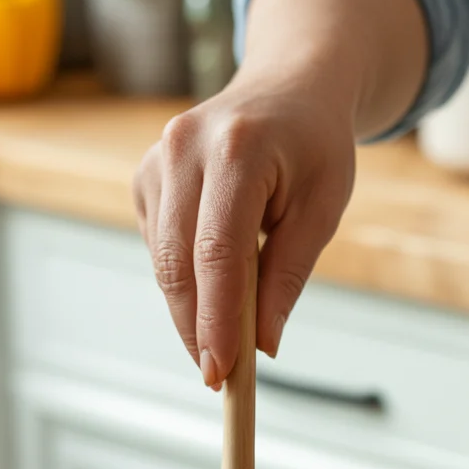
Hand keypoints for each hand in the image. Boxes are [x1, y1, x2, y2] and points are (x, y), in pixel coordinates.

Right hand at [133, 67, 355, 386]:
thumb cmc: (315, 147)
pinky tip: (216, 283)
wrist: (289, 88)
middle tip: (222, 381)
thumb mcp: (323, 208)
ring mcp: (156, 161)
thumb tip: (264, 345)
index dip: (218, 319)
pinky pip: (160, 249)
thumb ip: (290, 275)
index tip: (224, 371)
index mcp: (236, 150)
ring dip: (192, 311)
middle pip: (179, 262)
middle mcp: (182, 149)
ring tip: (227, 343)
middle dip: (198, 328)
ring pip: (164, 262)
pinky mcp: (146, 178)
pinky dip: (186, 280)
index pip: (218, 252)